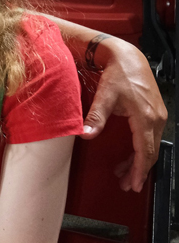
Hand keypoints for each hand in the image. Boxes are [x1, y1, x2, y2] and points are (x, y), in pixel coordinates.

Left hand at [82, 37, 166, 191]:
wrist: (128, 57)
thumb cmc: (118, 75)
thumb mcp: (105, 96)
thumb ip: (96, 117)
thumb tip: (85, 134)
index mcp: (146, 118)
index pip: (144, 151)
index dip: (139, 170)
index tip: (133, 184)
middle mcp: (156, 119)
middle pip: (150, 152)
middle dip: (138, 171)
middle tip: (126, 185)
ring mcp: (158, 116)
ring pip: (151, 146)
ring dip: (139, 161)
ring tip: (125, 174)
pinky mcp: (154, 113)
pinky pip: (150, 137)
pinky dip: (142, 149)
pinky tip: (131, 156)